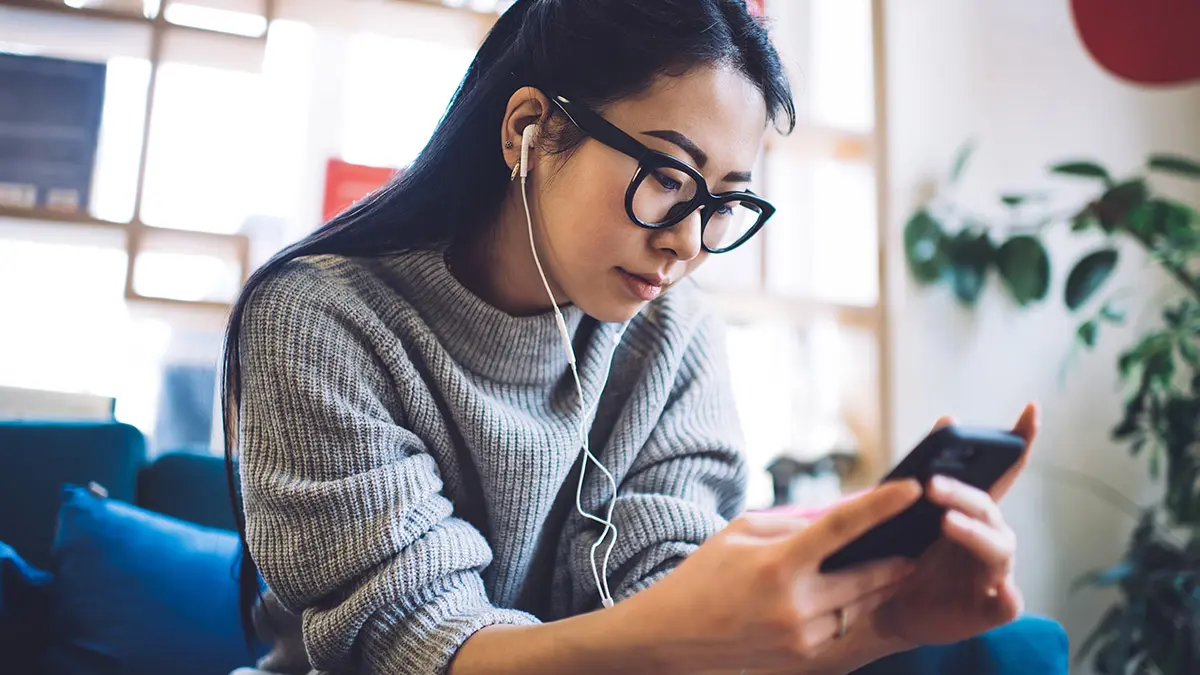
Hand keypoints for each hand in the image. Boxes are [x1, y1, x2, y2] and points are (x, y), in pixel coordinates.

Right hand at [619, 480, 923, 674]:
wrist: (673, 635)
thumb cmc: (704, 575)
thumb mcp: (740, 533)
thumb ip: (792, 525)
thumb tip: (837, 522)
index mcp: (779, 565)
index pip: (841, 527)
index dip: (880, 505)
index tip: (911, 488)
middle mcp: (796, 604)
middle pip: (868, 576)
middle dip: (898, 557)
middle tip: (924, 537)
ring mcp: (803, 636)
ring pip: (861, 605)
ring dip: (881, 585)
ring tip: (901, 563)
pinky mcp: (804, 657)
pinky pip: (842, 626)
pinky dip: (853, 607)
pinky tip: (863, 592)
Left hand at [872, 403, 1039, 647]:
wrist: (886, 609)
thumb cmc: (904, 558)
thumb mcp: (908, 513)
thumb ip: (927, 471)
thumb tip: (949, 420)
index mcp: (974, 513)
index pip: (1004, 472)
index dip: (1021, 441)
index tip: (1031, 409)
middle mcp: (991, 539)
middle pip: (988, 508)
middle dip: (963, 494)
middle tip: (932, 485)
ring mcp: (996, 573)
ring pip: (998, 548)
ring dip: (974, 533)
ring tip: (946, 523)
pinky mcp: (994, 607)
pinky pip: (1008, 600)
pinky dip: (1005, 593)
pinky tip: (999, 588)